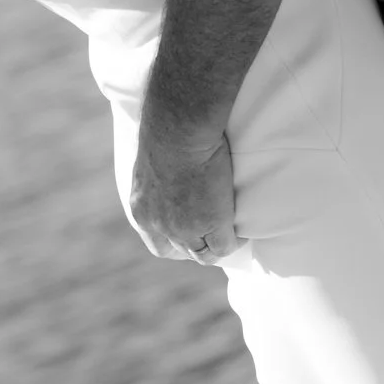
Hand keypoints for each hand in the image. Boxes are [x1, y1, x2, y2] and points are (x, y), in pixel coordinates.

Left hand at [129, 124, 237, 262]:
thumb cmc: (166, 131)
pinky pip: (226, 246)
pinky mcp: (211, 223)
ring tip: (231, 234)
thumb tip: (171, 173)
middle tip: (213, 237)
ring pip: (204, 254)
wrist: (178, 129)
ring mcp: (184, 227)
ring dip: (216, 246)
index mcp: (141, 210)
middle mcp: (158, 225)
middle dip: (196, 247)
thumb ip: (158, 178)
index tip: (189, 235)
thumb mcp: (152, 161)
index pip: (158, 243)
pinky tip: (242, 231)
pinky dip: (236, 242)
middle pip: (180, 251)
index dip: (175, 243)